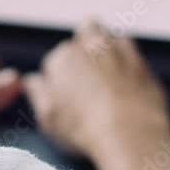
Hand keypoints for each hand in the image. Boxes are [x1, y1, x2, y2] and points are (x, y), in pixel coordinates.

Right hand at [24, 20, 169, 164]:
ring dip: (100, 42)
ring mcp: (116, 51)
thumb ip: (37, 93)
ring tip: (101, 66)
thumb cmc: (85, 131)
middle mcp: (87, 48)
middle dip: (80, 49)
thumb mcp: (48, 118)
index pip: (54, 60)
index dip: (58, 77)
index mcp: (62, 59)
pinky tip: (122, 69)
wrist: (130, 136)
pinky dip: (122, 51)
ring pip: (102, 32)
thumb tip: (31, 80)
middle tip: (84, 75)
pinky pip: (126, 44)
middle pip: (79, 36)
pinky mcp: (138, 62)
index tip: (64, 94)